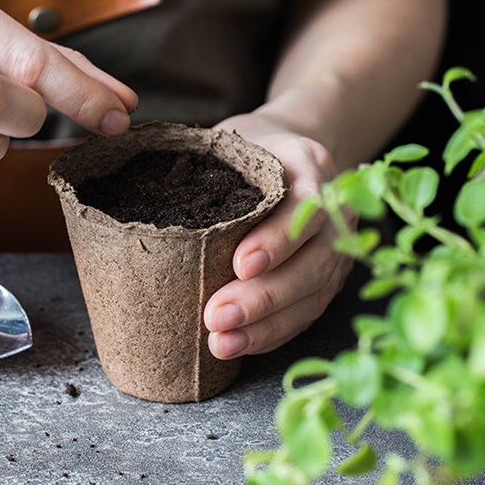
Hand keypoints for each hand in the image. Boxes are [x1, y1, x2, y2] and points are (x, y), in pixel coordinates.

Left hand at [204, 114, 354, 358]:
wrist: (288, 152)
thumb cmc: (247, 149)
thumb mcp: (232, 140)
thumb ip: (209, 165)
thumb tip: (146, 197)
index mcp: (310, 166)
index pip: (306, 207)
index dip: (277, 239)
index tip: (240, 264)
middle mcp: (338, 211)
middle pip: (314, 262)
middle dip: (264, 297)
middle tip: (217, 316)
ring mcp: (337, 249)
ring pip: (313, 296)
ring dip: (266, 325)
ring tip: (222, 342)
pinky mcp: (328, 280)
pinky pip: (306, 314)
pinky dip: (273, 334)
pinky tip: (240, 345)